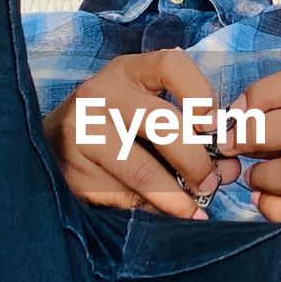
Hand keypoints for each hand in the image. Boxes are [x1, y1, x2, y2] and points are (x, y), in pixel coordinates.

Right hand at [43, 49, 239, 218]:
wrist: (51, 146)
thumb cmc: (116, 127)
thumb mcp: (146, 112)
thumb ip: (189, 134)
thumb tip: (228, 170)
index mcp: (128, 71)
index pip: (172, 66)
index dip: (201, 95)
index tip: (215, 127)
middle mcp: (101, 94)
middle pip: (163, 124)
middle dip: (196, 160)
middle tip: (211, 182)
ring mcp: (82, 132)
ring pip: (141, 170)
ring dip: (176, 197)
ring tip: (194, 209)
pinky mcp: (73, 170)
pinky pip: (122, 197)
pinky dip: (150, 211)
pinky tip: (163, 215)